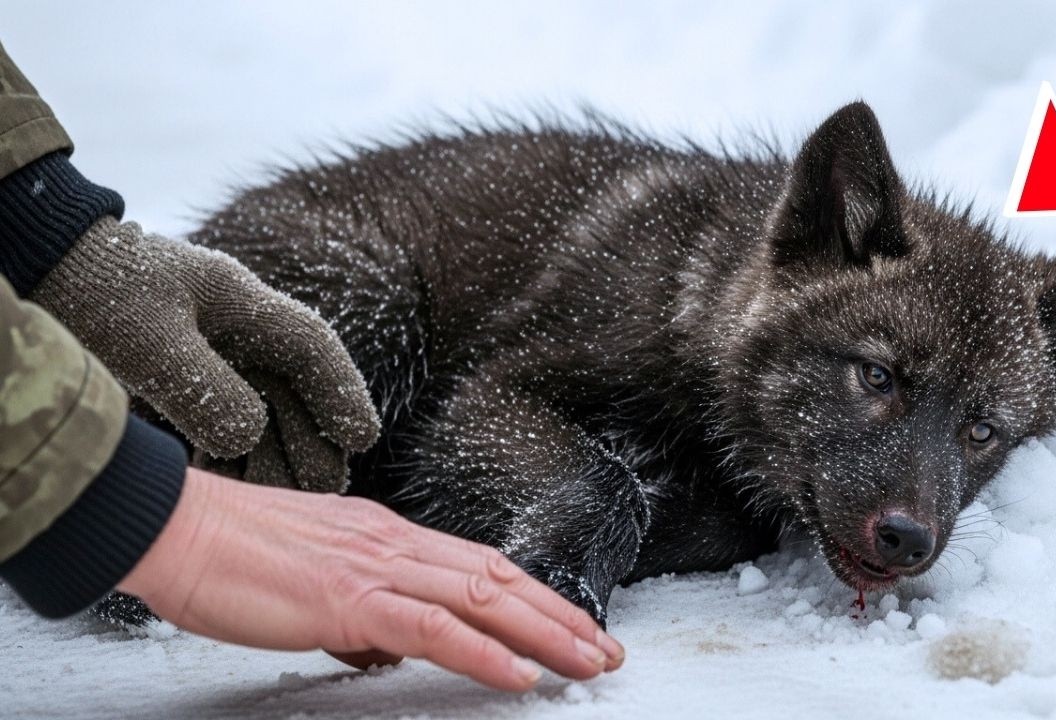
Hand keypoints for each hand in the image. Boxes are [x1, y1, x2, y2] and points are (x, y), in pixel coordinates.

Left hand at [31, 217, 379, 490]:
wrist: (38, 263)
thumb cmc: (90, 286)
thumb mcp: (148, 340)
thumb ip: (206, 390)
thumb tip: (252, 437)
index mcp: (239, 301)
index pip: (312, 347)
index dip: (344, 393)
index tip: (361, 440)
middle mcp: (235, 328)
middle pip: (294, 389)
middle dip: (311, 441)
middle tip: (319, 491)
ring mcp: (209, 351)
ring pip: (262, 410)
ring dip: (271, 455)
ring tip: (274, 502)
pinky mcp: (180, 375)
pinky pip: (220, 419)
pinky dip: (227, 454)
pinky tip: (224, 485)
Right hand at [119, 468, 624, 690]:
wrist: (174, 527)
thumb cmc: (231, 551)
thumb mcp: (313, 577)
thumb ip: (362, 606)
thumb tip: (391, 642)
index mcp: (388, 536)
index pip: (481, 565)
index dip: (534, 595)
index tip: (571, 623)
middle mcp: (394, 543)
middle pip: (499, 578)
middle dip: (560, 615)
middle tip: (605, 648)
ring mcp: (375, 566)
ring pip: (483, 597)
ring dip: (545, 632)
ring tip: (587, 661)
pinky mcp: (348, 597)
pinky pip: (432, 626)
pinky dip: (483, 651)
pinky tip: (518, 673)